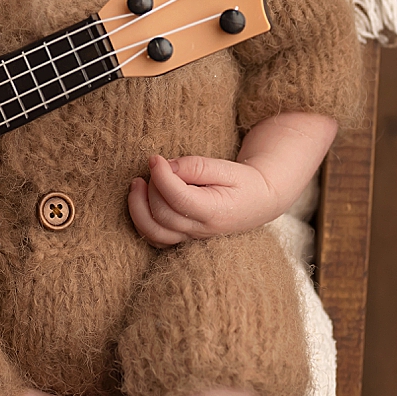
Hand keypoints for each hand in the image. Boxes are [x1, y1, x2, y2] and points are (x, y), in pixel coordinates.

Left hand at [127, 153, 282, 246]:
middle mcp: (201, 230)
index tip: (155, 157)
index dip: (161, 176)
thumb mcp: (226, 167)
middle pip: (162, 214)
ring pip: (153, 232)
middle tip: (157, 166)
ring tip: (137, 183)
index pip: (178, 198)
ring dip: (138, 207)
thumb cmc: (243, 182)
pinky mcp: (183, 238)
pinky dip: (142, 221)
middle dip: (152, 187)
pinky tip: (142, 200)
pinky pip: (155, 238)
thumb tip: (167, 166)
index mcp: (215, 212)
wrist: (258, 202)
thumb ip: (196, 167)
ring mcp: (190, 238)